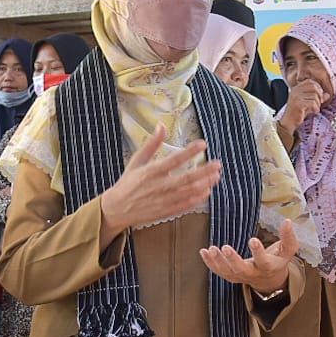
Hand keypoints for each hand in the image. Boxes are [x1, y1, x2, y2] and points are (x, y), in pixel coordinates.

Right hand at [99, 124, 222, 245]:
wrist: (117, 209)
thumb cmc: (128, 182)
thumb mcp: (137, 160)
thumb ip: (151, 144)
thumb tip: (161, 125)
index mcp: (151, 172)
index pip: (174, 160)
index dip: (190, 152)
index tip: (203, 144)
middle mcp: (159, 186)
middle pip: (186, 178)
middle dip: (204, 171)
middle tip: (218, 164)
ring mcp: (164, 200)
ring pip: (189, 192)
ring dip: (204, 184)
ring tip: (216, 176)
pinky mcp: (166, 212)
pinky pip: (185, 205)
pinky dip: (197, 199)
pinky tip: (207, 191)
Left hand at [200, 220, 297, 295]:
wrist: (269, 280)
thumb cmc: (278, 260)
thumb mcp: (288, 250)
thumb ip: (288, 237)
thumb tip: (288, 222)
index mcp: (268, 267)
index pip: (263, 260)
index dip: (258, 251)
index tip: (253, 239)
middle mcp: (253, 273)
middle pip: (242, 269)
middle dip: (233, 260)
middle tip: (225, 248)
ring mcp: (240, 276)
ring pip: (227, 272)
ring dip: (218, 261)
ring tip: (211, 249)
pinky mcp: (231, 276)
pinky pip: (219, 272)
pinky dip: (210, 263)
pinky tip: (203, 252)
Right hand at [277, 79, 325, 133]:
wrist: (289, 122)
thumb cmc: (299, 112)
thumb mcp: (309, 103)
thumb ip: (318, 97)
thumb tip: (328, 94)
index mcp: (297, 88)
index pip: (310, 81)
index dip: (317, 87)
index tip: (319, 95)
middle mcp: (296, 90)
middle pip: (313, 86)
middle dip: (320, 94)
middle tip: (320, 102)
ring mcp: (296, 97)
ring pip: (314, 95)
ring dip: (318, 103)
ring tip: (315, 108)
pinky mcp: (298, 104)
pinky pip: (312, 103)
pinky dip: (316, 108)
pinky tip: (314, 111)